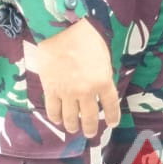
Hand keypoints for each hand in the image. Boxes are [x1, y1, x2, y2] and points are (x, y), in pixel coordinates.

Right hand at [27, 19, 120, 138]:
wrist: (61, 30)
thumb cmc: (86, 38)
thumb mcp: (103, 56)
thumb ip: (103, 74)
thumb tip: (101, 87)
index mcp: (103, 80)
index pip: (110, 105)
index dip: (112, 116)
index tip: (112, 123)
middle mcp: (86, 91)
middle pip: (89, 117)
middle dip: (90, 127)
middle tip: (90, 133)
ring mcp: (67, 92)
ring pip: (70, 117)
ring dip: (72, 126)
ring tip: (73, 128)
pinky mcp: (51, 89)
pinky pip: (53, 110)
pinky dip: (55, 118)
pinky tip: (57, 120)